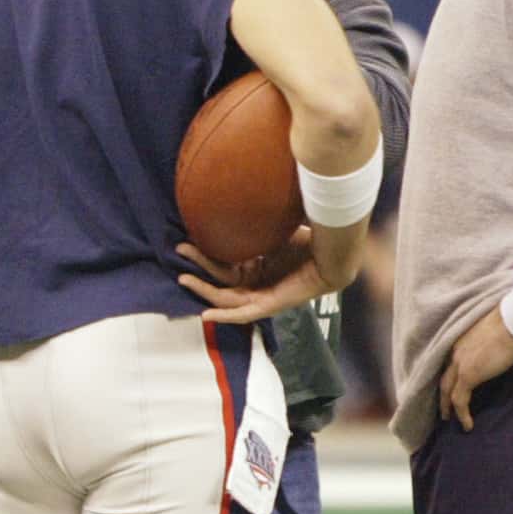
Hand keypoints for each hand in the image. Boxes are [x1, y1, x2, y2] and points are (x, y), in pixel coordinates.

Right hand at [175, 231, 330, 324]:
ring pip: (225, 296)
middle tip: (179, 249)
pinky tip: (206, 315)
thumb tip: (231, 197)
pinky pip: (243, 314)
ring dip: (203, 289)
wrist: (332, 251)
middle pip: (220, 277)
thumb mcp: (270, 228)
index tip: (187, 237)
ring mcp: (264, 295)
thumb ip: (251, 222)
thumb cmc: (307, 236)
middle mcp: (258, 281)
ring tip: (183, 278)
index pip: (224, 261)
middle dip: (198, 264)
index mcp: (258, 263)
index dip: (205, 252)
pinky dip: (225, 316)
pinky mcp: (271, 306)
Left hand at [438, 305, 512, 430]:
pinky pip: (459, 399)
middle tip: (444, 408)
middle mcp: (454, 352)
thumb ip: (489, 346)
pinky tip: (467, 425)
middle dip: (443, 394)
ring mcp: (459, 363)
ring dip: (447, 406)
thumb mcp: (495, 334)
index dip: (450, 376)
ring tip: (449, 419)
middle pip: (444, 378)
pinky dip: (461, 414)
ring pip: (446, 390)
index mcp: (460, 341)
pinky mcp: (468, 375)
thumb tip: (496, 353)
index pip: (450, 363)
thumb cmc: (511, 322)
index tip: (452, 385)